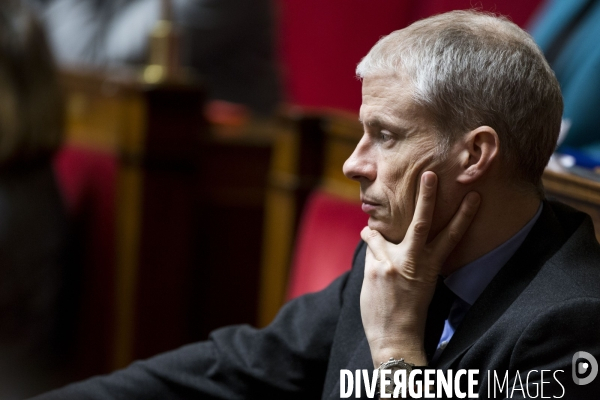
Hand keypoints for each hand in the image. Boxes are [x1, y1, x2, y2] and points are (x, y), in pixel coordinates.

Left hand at [360, 171, 479, 365]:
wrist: (395, 338)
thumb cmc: (409, 312)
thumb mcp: (420, 285)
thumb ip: (412, 259)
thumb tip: (393, 237)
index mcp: (431, 266)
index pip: (452, 237)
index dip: (464, 216)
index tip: (474, 196)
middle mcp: (414, 262)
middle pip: (421, 222)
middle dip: (426, 196)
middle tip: (428, 174)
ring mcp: (394, 263)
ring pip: (379, 233)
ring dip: (374, 234)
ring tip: (373, 241)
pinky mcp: (375, 268)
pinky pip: (368, 248)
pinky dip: (368, 252)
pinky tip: (372, 268)